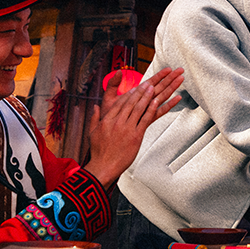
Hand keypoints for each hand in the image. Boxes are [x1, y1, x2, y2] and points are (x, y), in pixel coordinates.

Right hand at [86, 68, 183, 187]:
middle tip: (149, 82)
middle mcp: (117, 121)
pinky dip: (151, 109)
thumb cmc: (98, 151)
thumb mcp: (92, 132)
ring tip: (154, 87)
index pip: (120, 102)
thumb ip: (94, 118)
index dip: (130, 93)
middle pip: (131, 102)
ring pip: (139, 108)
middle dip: (140, 91)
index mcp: (107, 119)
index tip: (136, 86)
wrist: (103, 166)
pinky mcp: (135, 136)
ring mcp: (127, 128)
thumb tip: (95, 107)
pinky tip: (156, 101)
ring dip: (147, 96)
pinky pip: (145, 119)